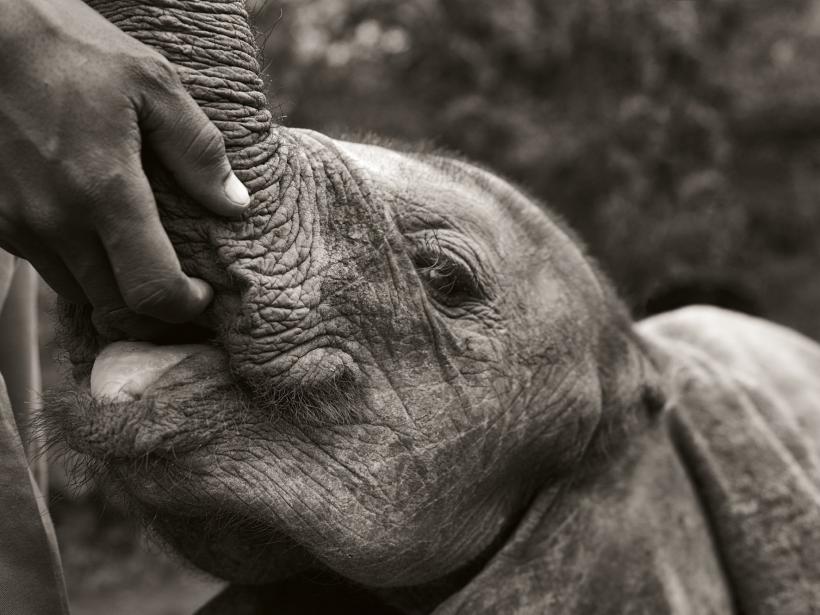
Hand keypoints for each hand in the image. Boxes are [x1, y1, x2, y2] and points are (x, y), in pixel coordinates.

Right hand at [0, 0, 249, 331]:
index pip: (152, 290)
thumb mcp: (153, 84)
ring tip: (143, 263)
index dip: (186, 307)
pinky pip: (46, 266)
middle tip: (183, 289)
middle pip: (115, 307)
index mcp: (105, 191)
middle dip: (157, 310)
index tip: (204, 292)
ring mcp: (18, 224)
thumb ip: (199, 151)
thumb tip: (235, 204)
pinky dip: (79, 267)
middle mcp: (56, 221)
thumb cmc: (70, 48)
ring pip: (78, 293)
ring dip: (116, 291)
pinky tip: (99, 239)